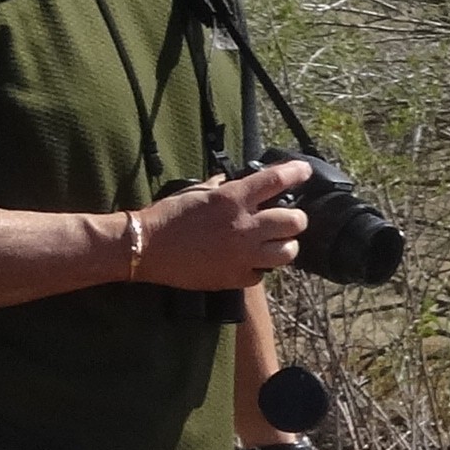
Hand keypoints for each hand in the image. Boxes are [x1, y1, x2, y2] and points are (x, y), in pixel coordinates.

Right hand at [133, 161, 314, 294]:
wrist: (146, 247)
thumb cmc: (168, 215)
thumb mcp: (197, 190)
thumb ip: (223, 185)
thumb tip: (237, 180)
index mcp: (234, 199)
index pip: (277, 180)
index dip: (296, 173)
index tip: (304, 172)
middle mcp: (244, 226)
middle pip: (295, 221)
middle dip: (296, 218)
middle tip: (289, 218)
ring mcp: (242, 255)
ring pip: (287, 252)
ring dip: (286, 245)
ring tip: (277, 243)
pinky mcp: (234, 278)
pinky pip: (262, 274)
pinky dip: (260, 268)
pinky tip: (251, 261)